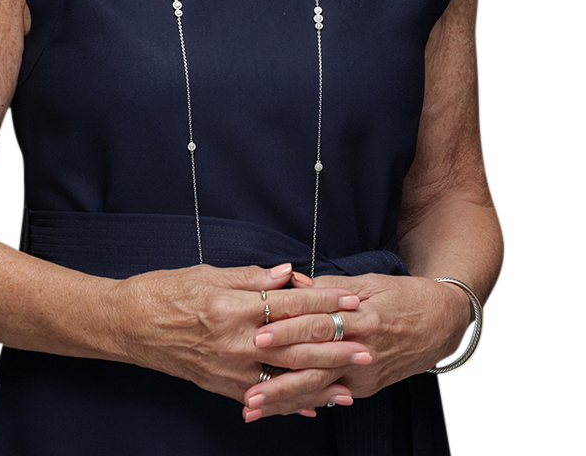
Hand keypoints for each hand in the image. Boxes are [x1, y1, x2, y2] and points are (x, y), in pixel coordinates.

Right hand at [110, 262, 369, 408]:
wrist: (129, 324)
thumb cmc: (165, 291)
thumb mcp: (208, 273)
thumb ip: (251, 276)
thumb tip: (288, 274)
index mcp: (233, 306)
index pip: (289, 304)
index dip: (323, 302)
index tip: (351, 301)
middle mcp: (235, 341)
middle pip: (294, 344)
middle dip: (333, 345)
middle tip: (366, 345)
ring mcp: (228, 368)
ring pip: (283, 378)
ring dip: (319, 382)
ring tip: (350, 384)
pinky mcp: (219, 386)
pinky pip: (261, 398)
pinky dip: (288, 404)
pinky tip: (312, 409)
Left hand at [241, 272, 469, 420]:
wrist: (443, 323)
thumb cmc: (405, 296)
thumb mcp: (370, 282)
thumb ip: (329, 287)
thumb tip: (293, 280)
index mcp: (362, 319)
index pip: (318, 326)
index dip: (287, 331)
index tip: (259, 336)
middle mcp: (363, 351)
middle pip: (315, 366)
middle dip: (279, 379)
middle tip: (249, 388)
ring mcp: (365, 374)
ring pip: (319, 388)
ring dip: (285, 400)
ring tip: (255, 407)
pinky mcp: (367, 386)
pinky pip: (331, 396)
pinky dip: (306, 403)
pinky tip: (283, 411)